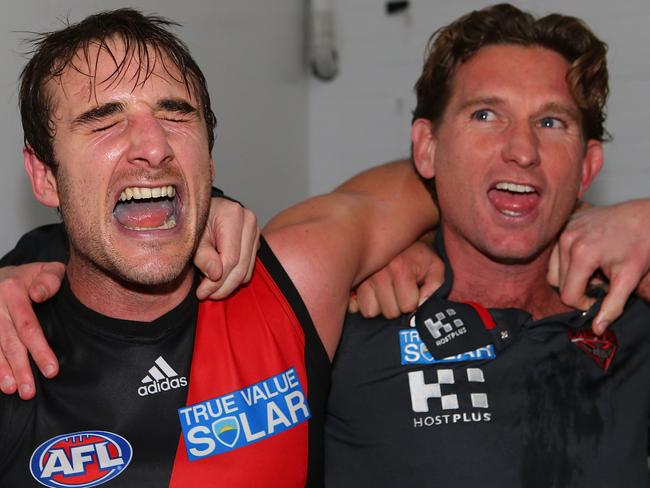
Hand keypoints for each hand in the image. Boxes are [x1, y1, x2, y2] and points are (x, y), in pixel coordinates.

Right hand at [0, 262, 63, 398]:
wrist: (0, 276)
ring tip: (14, 389)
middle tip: (30, 391)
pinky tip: (0, 381)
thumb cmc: (30, 276)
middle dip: (21, 367)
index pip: (28, 325)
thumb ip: (50, 279)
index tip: (51, 370)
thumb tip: (39, 295)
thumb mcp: (45, 268)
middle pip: (10, 341)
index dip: (39, 349)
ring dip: (3, 371)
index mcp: (13, 291)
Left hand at [194, 198, 259, 299]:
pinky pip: (249, 267)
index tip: (201, 293)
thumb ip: (204, 257)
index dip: (216, 281)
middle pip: (241, 266)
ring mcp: (255, 231)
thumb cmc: (195, 221)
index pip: (230, 258)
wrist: (203, 210)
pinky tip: (219, 277)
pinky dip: (235, 277)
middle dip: (223, 286)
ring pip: (247, 270)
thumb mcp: (193, 238)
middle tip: (206, 296)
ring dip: (229, 284)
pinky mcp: (255, 241)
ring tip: (209, 288)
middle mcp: (249, 221)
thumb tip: (215, 275)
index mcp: (233, 215)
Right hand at [349, 241, 443, 317]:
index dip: (413, 302)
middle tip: (400, 292)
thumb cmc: (416, 255)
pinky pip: (356, 307)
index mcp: (400, 268)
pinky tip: (374, 294)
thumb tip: (422, 303)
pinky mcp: (352, 282)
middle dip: (397, 306)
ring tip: (387, 293)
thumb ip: (436, 286)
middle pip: (389, 312)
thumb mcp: (434, 266)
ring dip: (380, 306)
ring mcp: (362, 278)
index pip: (407, 306)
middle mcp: (378, 273)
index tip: (414, 291)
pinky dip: (365, 303)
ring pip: (370, 312)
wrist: (394, 236)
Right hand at [548, 199, 649, 333]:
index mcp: (582, 254)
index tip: (599, 297)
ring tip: (594, 271)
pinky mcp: (563, 226)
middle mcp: (566, 241)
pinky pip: (555, 254)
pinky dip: (568, 262)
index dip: (582, 303)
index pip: (567, 294)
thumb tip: (597, 329)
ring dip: (570, 276)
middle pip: (557, 283)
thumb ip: (612, 306)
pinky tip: (589, 258)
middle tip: (600, 282)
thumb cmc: (640, 244)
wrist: (644, 216)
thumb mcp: (629, 278)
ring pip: (552, 270)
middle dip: (578, 288)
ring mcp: (563, 231)